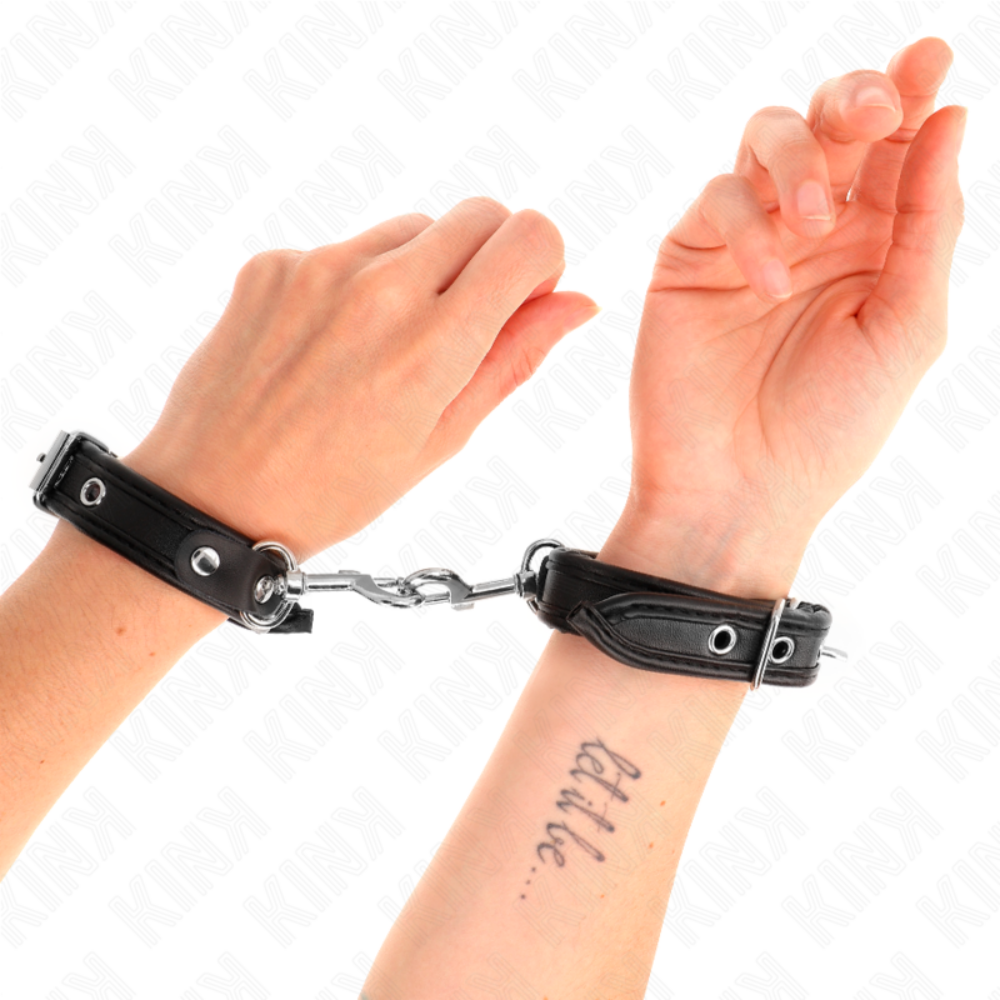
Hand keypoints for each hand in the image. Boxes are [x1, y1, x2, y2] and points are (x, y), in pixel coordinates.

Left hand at [122, 199, 597, 562]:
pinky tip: (332, 343)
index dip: (540, 266)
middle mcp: (380, 288)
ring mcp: (320, 268)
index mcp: (434, 345)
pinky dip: (358, 281)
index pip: (530, 236)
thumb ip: (513, 359)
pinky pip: (348, 247)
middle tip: (459, 324)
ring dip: (422, 270)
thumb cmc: (334, 489)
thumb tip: (576, 303)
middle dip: (489, 258)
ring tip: (384, 345)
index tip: (518, 302)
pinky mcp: (274, 264)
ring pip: (413, 227)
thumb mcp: (442, 440)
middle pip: (480, 214)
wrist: (213, 497)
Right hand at [601, 37, 964, 596]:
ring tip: (815, 218)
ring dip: (797, 157)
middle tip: (871, 112)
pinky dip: (746, 227)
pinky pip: (717, 200)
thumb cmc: (831, 426)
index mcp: (877, 244)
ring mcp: (748, 240)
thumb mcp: (907, 326)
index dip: (912, 94)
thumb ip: (927, 223)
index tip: (931, 57)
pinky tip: (768, 284)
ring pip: (765, 139)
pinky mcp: (689, 258)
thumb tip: (949, 115)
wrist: (740, 490)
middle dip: (853, 102)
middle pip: (831, 123)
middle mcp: (813, 230)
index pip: (897, 148)